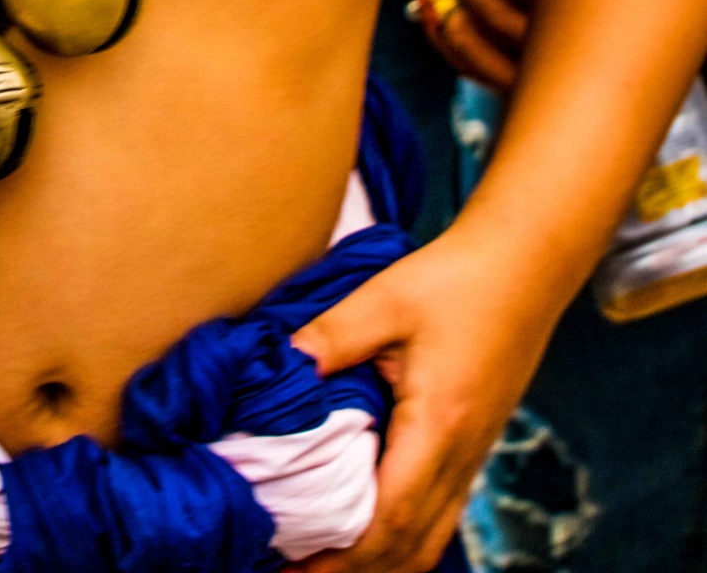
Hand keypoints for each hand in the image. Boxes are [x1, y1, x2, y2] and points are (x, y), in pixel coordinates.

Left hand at [288, 231, 556, 571]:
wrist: (525, 265)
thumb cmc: (455, 278)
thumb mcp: (385, 299)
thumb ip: (331, 336)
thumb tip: (281, 367)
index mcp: (438, 424)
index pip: (391, 518)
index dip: (343, 556)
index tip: (294, 566)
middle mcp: (462, 454)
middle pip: (411, 547)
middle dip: (354, 572)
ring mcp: (474, 455)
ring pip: (431, 539)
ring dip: (381, 562)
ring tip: (326, 562)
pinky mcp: (475, 445)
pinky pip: (440, 514)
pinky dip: (404, 538)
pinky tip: (369, 528)